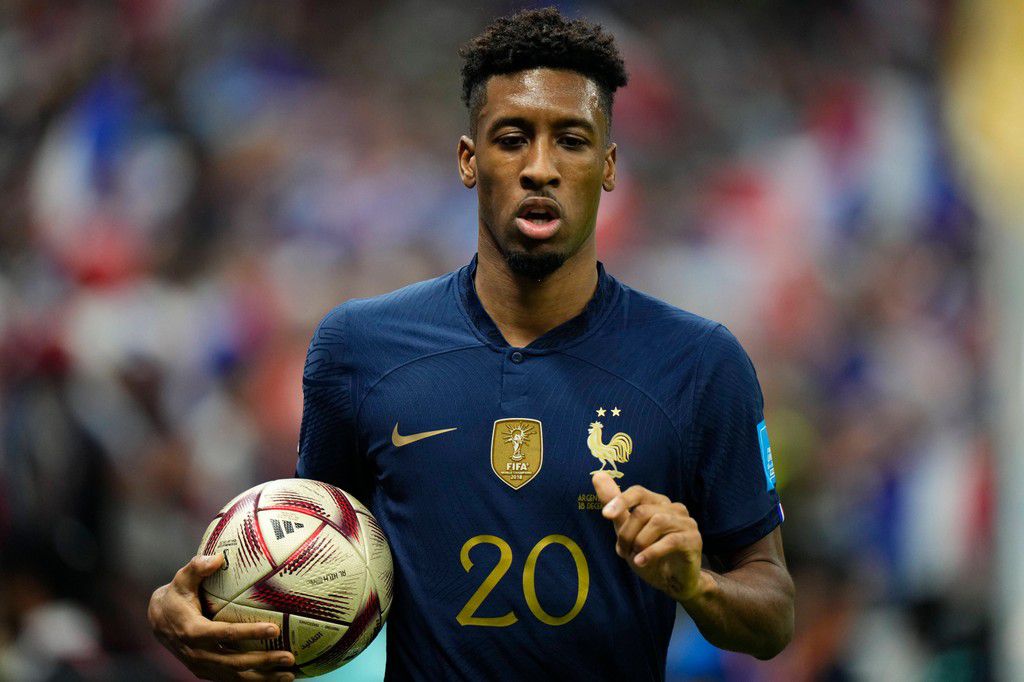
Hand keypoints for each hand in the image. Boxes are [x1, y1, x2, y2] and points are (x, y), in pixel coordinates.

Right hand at [148, 554, 295, 680]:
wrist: (157, 620)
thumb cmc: (176, 595)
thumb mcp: (182, 578)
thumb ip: (198, 567)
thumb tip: (218, 558)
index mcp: (193, 631)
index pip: (225, 634)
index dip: (250, 633)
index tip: (275, 629)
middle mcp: (197, 654)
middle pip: (235, 662)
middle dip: (263, 661)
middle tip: (289, 657)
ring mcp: (202, 666)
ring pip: (235, 677)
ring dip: (263, 677)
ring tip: (289, 675)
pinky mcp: (206, 672)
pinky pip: (232, 679)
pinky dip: (254, 681)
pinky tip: (276, 678)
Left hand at [592, 472, 706, 602]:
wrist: (672, 582)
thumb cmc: (649, 555)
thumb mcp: (627, 532)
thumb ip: (615, 505)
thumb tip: (598, 475)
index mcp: (658, 503)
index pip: (638, 492)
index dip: (621, 501)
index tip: (605, 515)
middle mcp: (674, 509)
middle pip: (643, 511)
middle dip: (627, 533)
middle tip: (622, 551)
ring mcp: (686, 522)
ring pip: (656, 522)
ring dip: (639, 542)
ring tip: (634, 557)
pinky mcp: (693, 539)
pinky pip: (671, 540)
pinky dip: (652, 552)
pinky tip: (641, 562)